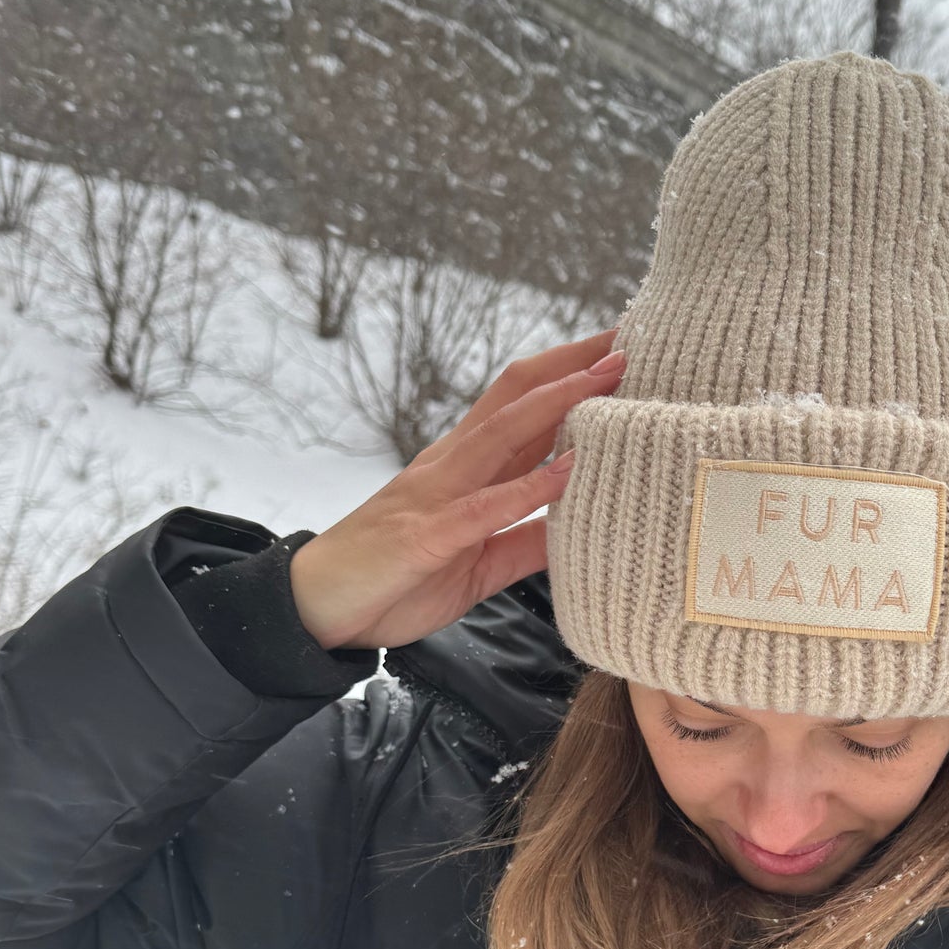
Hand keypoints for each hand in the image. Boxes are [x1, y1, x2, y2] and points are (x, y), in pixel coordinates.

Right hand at [288, 329, 627, 649]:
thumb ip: (526, 541)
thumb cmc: (395, 581)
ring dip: (560, 403)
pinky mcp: (427, 537)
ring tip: (609, 378)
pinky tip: (568, 469)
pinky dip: (529, 486)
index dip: (570, 375)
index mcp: (463, 470)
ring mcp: (437, 496)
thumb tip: (577, 526)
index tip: (619, 352)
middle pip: (517, 397)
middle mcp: (451, 467)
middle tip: (630, 338)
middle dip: (573, 365)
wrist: (318, 610)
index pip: (522, 406)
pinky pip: (484, 506)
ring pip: (503, 433)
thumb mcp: (478, 564)